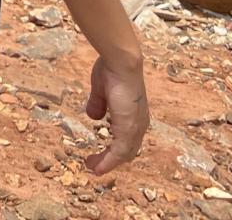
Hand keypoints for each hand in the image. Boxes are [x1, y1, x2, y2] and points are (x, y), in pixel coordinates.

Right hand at [83, 56, 148, 174]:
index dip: (114, 148)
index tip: (99, 154)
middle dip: (110, 159)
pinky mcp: (129, 129)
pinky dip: (109, 162)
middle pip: (126, 150)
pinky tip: (98, 167)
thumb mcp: (101, 90)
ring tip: (93, 168)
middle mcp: (138, 125)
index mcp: (133, 115)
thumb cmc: (112, 70)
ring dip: (108, 163)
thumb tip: (94, 116)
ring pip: (124, 154)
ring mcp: (135, 128)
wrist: (122, 63)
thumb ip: (98, 104)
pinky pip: (119, 152)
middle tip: (93, 165)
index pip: (126, 138)